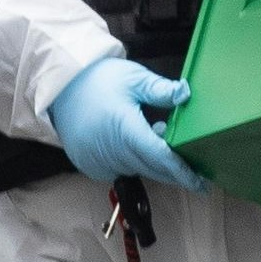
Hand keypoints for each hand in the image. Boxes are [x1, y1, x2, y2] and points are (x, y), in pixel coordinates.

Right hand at [48, 54, 208, 192]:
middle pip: (153, 169)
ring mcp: (99, 163)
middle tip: (195, 170)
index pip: (161, 158)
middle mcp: (113, 152)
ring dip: (153, 162)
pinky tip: (135, 141)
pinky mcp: (91, 166)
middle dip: (174, 171)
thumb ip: (160, 90)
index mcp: (126, 130)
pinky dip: (133, 161)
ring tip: (158, 136)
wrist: (59, 88)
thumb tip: (186, 94)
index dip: (183, 172)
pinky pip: (121, 170)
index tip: (201, 183)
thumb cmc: (97, 80)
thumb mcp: (133, 78)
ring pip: (138, 170)